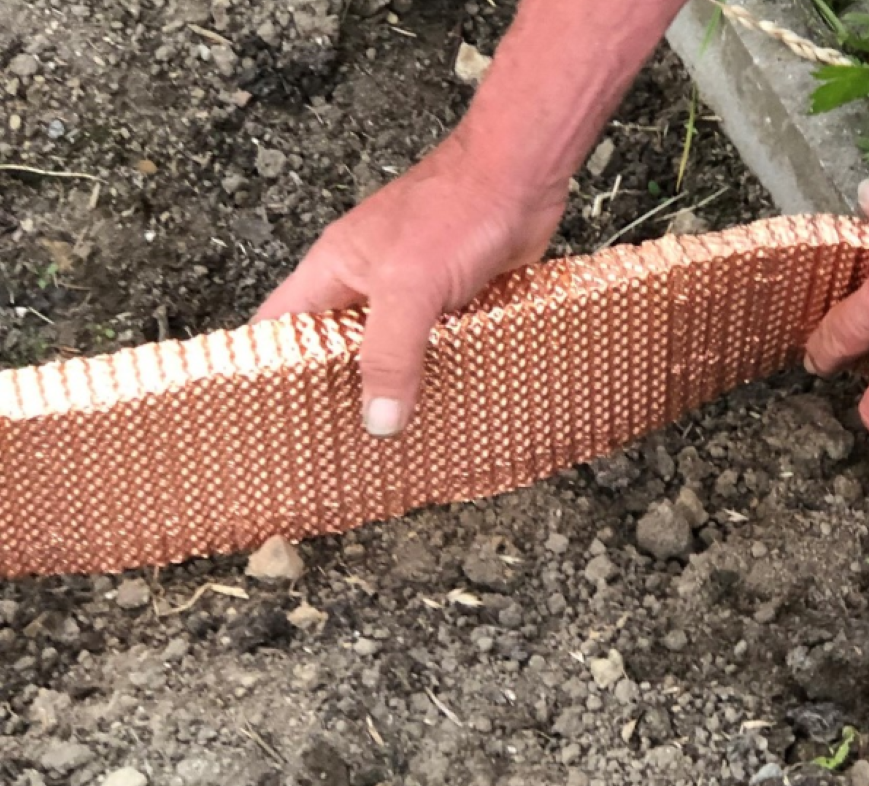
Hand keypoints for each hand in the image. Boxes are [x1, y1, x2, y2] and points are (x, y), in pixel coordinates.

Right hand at [253, 131, 564, 436]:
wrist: (521, 176)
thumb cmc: (456, 207)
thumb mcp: (410, 286)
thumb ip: (390, 353)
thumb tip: (378, 419)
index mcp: (334, 272)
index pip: (281, 328)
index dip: (272, 370)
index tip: (272, 420)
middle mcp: (369, 285)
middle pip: (341, 350)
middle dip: (343, 395)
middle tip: (341, 451)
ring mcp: (415, 293)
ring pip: (396, 353)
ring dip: (401, 390)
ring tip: (398, 445)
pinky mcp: (459, 301)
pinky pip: (444, 348)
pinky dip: (447, 374)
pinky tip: (452, 409)